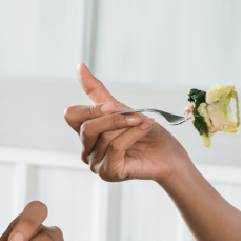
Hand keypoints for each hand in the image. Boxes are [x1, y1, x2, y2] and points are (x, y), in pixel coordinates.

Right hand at [64, 65, 190, 185]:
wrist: (169, 154)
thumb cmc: (146, 134)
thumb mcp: (121, 108)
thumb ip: (98, 92)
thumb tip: (80, 67)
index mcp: (87, 134)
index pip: (71, 116)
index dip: (91, 108)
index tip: (114, 105)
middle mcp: (87, 151)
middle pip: (86, 127)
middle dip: (113, 117)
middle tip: (135, 114)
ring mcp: (96, 164)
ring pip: (103, 137)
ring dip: (128, 125)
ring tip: (144, 122)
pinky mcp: (109, 173)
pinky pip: (115, 147)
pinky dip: (132, 135)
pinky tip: (144, 129)